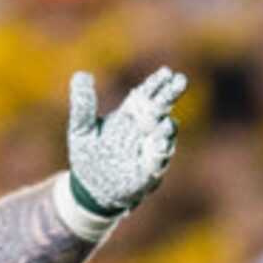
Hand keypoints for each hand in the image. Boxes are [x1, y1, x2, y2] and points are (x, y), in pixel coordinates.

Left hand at [67, 67, 186, 217]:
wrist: (89, 190)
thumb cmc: (88, 157)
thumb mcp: (81, 129)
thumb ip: (83, 104)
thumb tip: (81, 75)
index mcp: (129, 116)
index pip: (147, 95)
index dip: (158, 83)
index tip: (168, 71)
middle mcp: (143, 131)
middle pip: (161, 109)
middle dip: (171, 96)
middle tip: (181, 81)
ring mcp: (148, 152)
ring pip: (165, 136)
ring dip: (168, 128)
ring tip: (167, 122)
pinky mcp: (147, 174)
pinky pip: (157, 163)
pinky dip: (159, 154)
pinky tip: (159, 145)